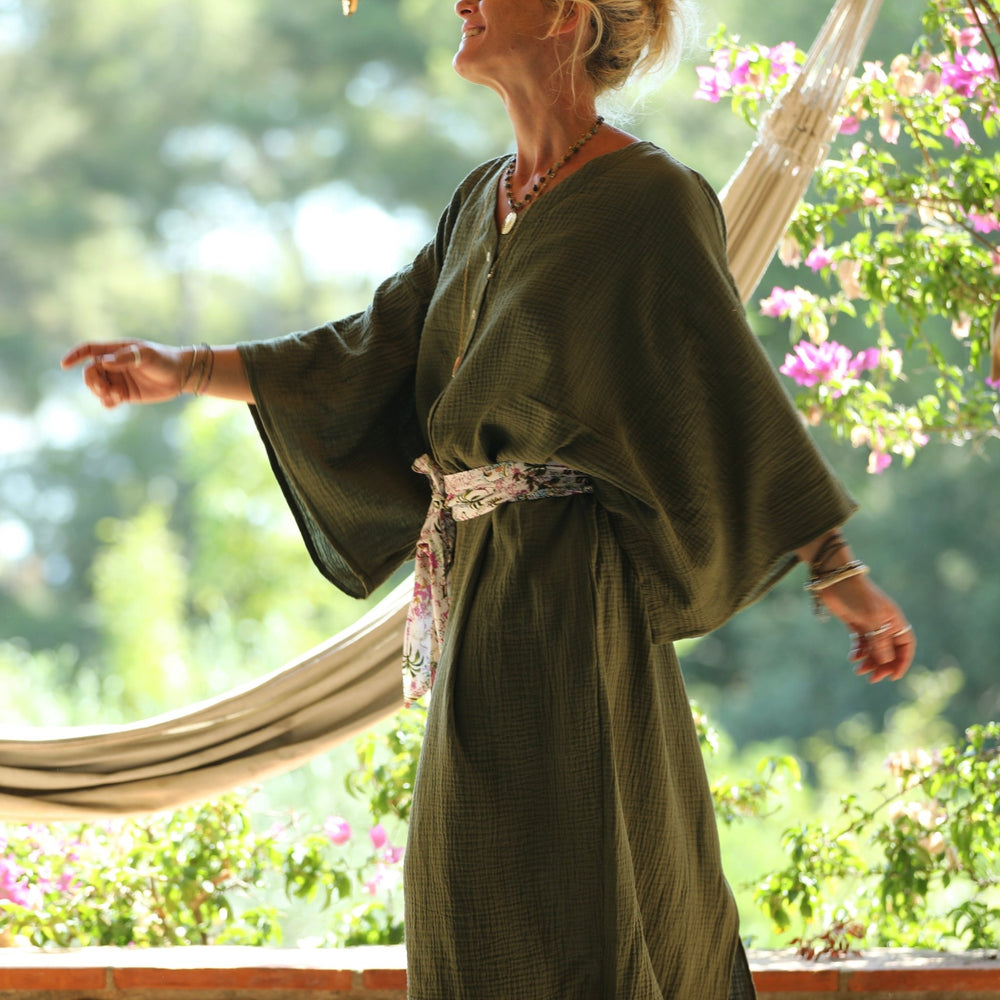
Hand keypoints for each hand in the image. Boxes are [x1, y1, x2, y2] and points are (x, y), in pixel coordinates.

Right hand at [61, 340, 186, 407]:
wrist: (180, 375)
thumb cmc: (164, 359)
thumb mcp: (147, 355)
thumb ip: (126, 357)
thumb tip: (104, 363)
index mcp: (115, 351)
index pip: (89, 351)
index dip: (75, 356)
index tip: (65, 365)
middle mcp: (113, 366)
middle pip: (90, 373)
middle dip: (92, 381)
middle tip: (105, 388)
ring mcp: (118, 380)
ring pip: (98, 388)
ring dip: (101, 393)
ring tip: (116, 396)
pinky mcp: (125, 394)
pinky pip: (109, 400)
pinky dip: (107, 402)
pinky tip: (114, 403)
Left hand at [815, 574, 914, 683]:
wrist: (833, 578)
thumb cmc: (855, 595)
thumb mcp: (870, 619)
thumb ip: (880, 641)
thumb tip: (887, 662)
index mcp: (894, 619)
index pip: (906, 644)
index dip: (902, 661)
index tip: (893, 677)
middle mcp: (884, 622)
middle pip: (890, 649)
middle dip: (883, 665)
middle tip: (872, 678)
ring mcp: (869, 622)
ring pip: (874, 648)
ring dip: (869, 660)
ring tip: (858, 670)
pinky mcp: (855, 622)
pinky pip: (861, 642)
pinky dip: (858, 651)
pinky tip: (852, 658)